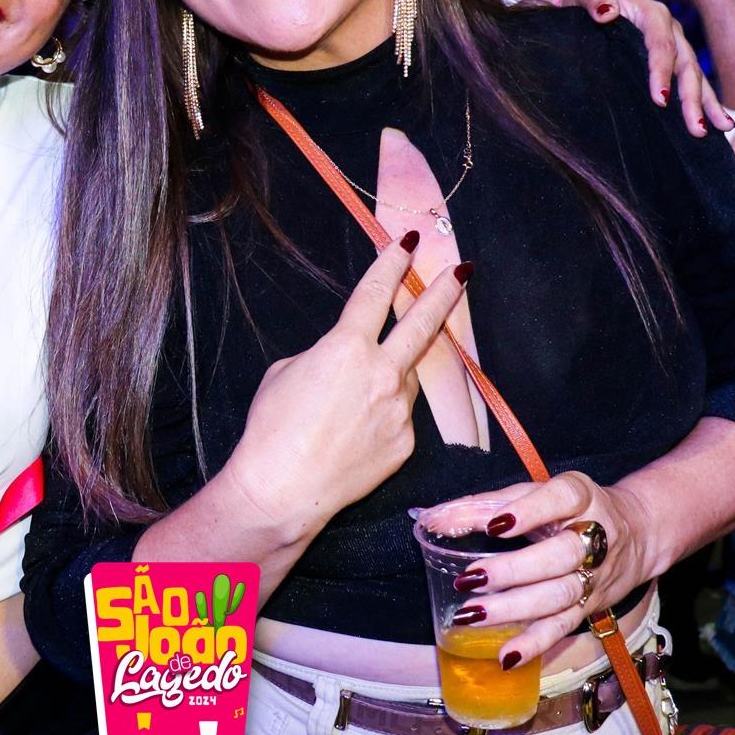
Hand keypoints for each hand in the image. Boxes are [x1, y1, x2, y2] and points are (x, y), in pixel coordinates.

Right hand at [220, 234, 471, 540]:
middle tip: (462, 271)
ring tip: (349, 402)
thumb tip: (346, 362)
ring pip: (404, 379)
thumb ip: (326, 356)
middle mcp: (382, 373)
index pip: (375, 293)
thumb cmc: (272, 429)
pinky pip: (399, 416)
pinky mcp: (405, 442)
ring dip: (389, 378)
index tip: (407, 245)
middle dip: (444, 292)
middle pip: (422, 324)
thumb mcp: (286, 373)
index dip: (391, 263)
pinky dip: (381, 416)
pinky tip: (353, 434)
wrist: (283, 489)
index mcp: (347, 347)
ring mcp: (399, 410)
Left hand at [419, 473, 654, 667]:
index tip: (496, 523)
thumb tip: (434, 519)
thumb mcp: (535, 494)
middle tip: (471, 577)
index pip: (561, 499)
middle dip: (514, 569)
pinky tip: (505, 655)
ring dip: (514, 608)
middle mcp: (595, 536)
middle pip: (561, 555)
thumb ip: (486, 504)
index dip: (531, 511)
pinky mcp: (589, 606)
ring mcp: (595, 575)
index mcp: (581, 497)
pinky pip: (563, 628)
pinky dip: (534, 644)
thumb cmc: (567, 510)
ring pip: (559, 595)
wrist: (635, 534)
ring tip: (472, 614)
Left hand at [554, 0, 734, 137]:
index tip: (660, 100)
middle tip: (696, 128)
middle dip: (693, 96)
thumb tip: (606, 12)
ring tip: (723, 128)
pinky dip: (703, 99)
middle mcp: (667, 27)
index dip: (662, 70)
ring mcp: (672, 42)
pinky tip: (716, 122)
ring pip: (694, 73)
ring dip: (707, 102)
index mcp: (649, 11)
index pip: (661, 42)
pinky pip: (689, 78)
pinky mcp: (670, 57)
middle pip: (685, 62)